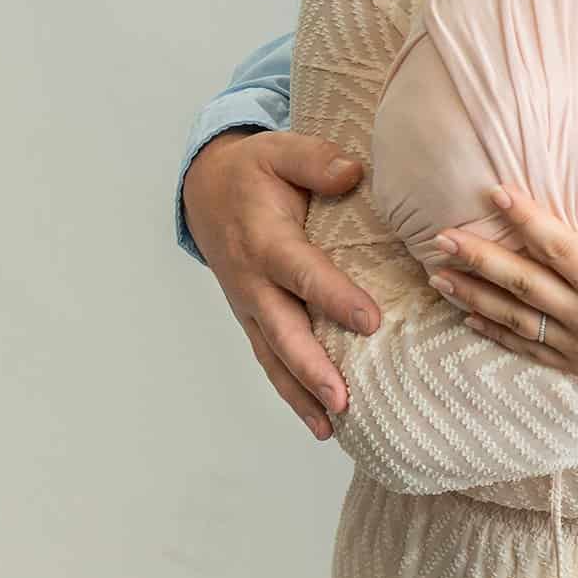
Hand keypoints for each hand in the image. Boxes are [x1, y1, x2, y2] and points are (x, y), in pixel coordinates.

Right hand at [182, 129, 381, 438]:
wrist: (205, 191)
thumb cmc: (255, 170)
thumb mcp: (281, 151)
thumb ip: (316, 161)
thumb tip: (353, 172)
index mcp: (266, 239)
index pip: (303, 272)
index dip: (335, 297)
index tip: (372, 320)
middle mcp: (254, 281)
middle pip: (283, 331)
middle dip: (312, 368)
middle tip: (344, 397)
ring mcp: (251, 305)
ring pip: (274, 356)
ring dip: (302, 393)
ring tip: (333, 426)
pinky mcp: (254, 319)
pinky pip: (271, 360)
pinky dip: (292, 393)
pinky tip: (321, 423)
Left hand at [428, 181, 577, 393]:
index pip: (559, 247)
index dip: (525, 218)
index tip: (495, 193)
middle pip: (523, 284)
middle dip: (479, 259)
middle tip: (441, 237)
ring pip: (515, 319)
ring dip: (474, 296)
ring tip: (438, 276)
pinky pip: (527, 349)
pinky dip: (494, 334)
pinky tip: (467, 317)